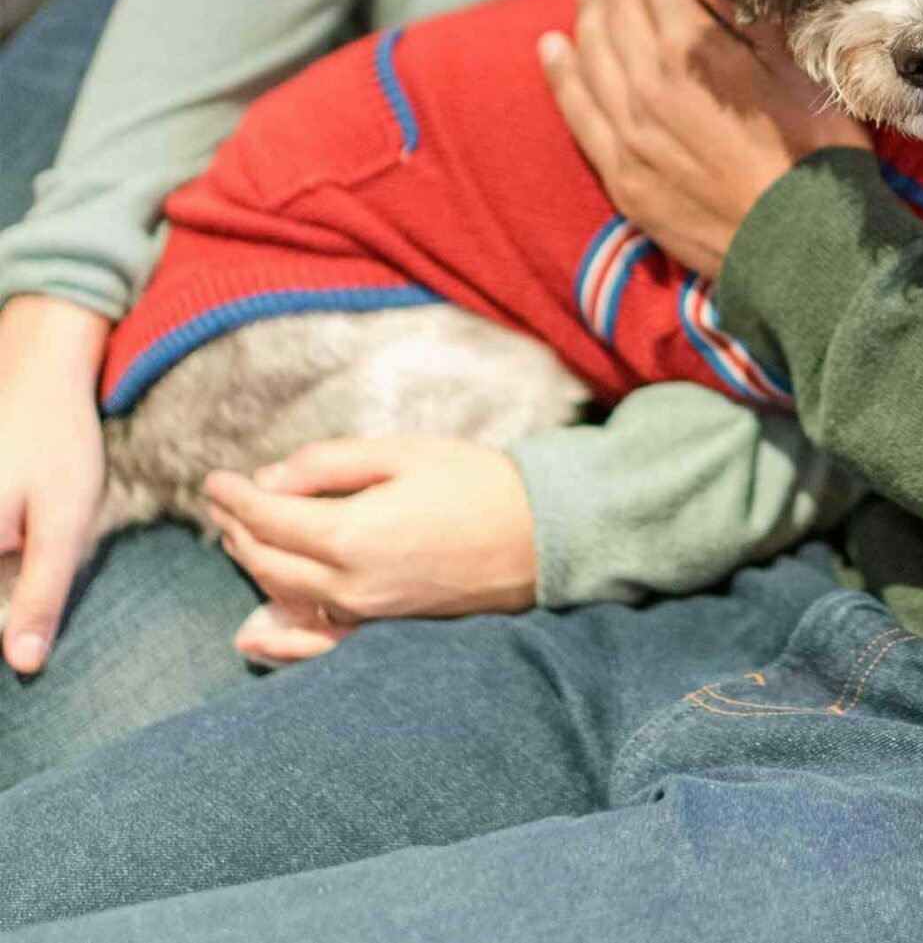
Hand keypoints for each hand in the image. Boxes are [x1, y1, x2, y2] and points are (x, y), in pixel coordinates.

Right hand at [0, 296, 109, 674]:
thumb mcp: (64, 520)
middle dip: (10, 596)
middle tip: (32, 578)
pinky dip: (5, 551)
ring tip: (27, 552)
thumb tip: (23, 665)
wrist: (39, 366)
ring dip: (9, 576)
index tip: (26, 653)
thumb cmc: (56, 439)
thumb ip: (40, 594)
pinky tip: (18, 540)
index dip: (9, 624)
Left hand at [203, 436, 536, 665]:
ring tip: (235, 537)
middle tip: (221, 502)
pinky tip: (254, 633)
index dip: (235, 496)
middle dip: (237, 528)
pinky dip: (279, 636)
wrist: (538, 535)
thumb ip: (330, 465)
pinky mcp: (382, 631)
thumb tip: (268, 480)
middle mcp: (349, 584)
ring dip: (253, 565)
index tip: (212, 480)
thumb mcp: (402, 453)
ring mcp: (364, 616)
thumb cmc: (474, 483)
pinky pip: (315, 641)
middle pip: (268, 559)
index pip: (270, 516)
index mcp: (352, 534)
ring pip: (284, 595)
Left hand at [539, 0, 864, 278]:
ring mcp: (627, 135)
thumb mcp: (798, 74)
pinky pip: (576, 113)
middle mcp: (647, 88)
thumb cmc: (815, 159)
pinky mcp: (621, 175)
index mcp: (694, 55)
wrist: (801, 248)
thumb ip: (753, 26)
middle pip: (621, 13)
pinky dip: (561, 73)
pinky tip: (552, 47)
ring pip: (590, 56)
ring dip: (589, 14)